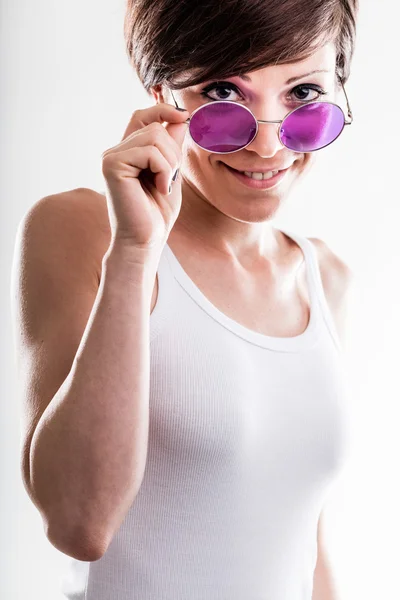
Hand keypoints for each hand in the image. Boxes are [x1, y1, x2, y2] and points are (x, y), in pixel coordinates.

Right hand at [101, 103, 188, 251]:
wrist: (145, 241)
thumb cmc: (157, 214)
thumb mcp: (171, 173)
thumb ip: (172, 146)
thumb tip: (179, 118)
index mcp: (128, 153)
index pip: (142, 116)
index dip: (162, 109)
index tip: (184, 116)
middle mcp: (116, 152)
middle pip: (154, 127)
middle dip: (174, 152)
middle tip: (171, 179)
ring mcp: (111, 157)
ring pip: (154, 136)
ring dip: (170, 163)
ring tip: (165, 185)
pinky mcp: (111, 165)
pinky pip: (149, 152)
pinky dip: (164, 170)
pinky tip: (160, 189)